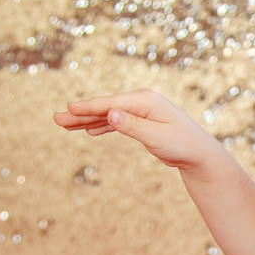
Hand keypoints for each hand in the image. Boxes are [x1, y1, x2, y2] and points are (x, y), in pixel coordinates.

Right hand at [52, 90, 217, 171]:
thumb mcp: (156, 137)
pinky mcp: (141, 121)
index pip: (110, 104)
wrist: (199, 154)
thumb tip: (110, 114)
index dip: (87, 108)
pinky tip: (89, 130)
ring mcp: (140, 111)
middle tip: (56, 118)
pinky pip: (116, 122)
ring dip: (87, 120)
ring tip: (65, 124)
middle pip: (104, 107)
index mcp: (144, 100)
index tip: (68, 109)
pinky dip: (102, 126)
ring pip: (108, 115)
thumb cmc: (182, 145)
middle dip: (80, 113)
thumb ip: (132, 126)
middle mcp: (141, 101)